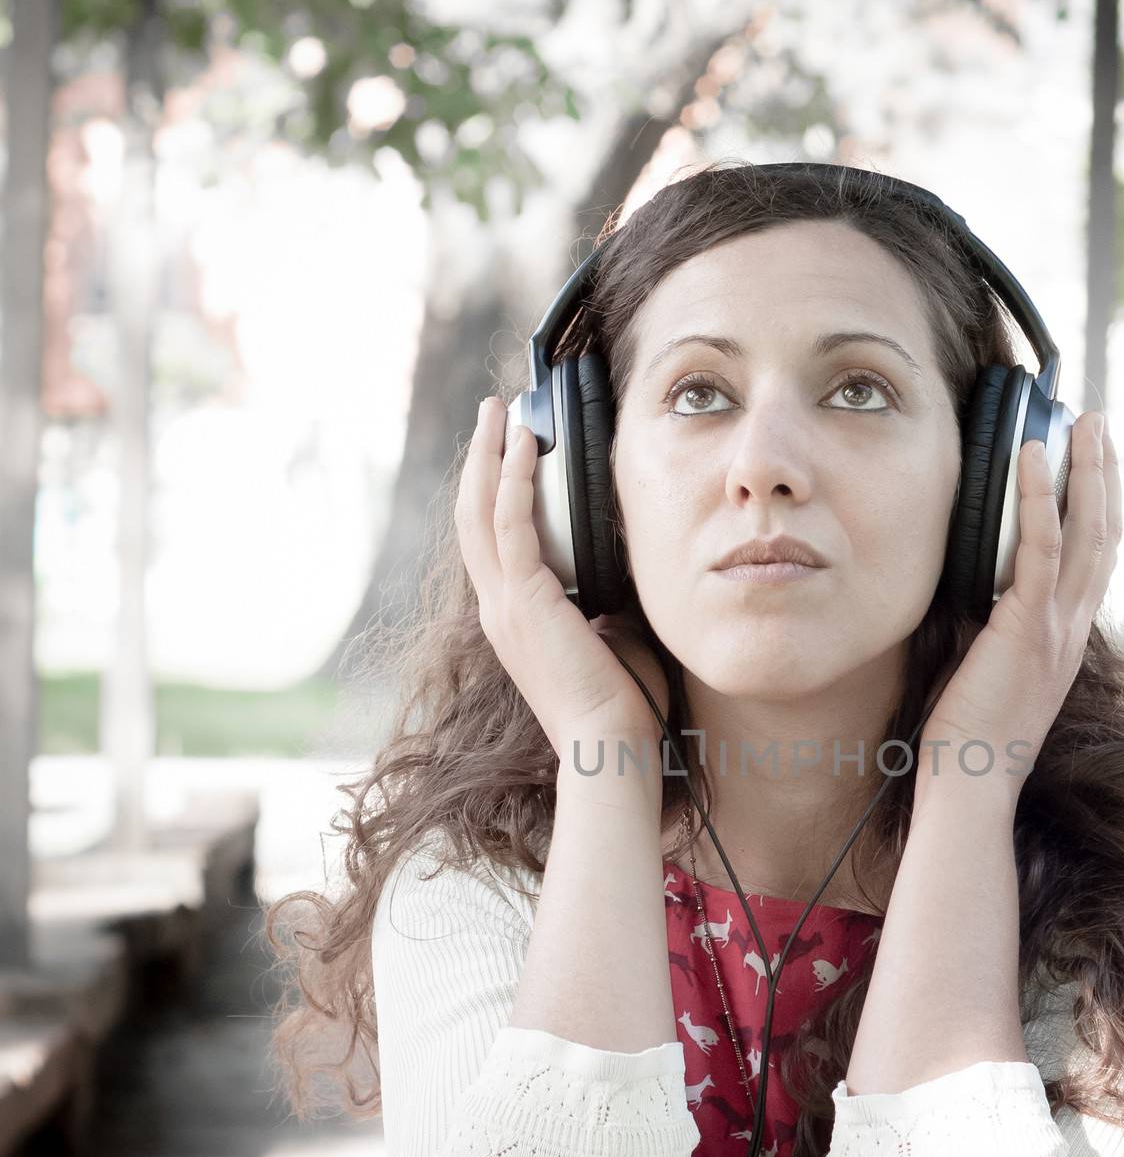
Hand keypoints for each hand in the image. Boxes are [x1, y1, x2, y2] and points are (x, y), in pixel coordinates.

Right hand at [456, 396, 670, 758]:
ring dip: (487, 454)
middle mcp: (497, 607)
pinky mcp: (524, 599)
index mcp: (513, 618)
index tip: (503, 452)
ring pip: (479, 511)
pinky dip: (511, 478)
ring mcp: (504, 604)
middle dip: (479, 459)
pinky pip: (509, 522)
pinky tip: (521, 443)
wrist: (611, 744)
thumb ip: (602, 600)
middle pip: (471, 516)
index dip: (490, 492)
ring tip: (497, 411)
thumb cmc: (620, 704)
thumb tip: (620, 568)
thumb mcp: (608, 637)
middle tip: (490, 413)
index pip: (490, 542)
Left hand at [916, 411, 1120, 800]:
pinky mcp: (1029, 627)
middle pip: (1106, 535)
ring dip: (1088, 470)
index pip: (1094, 563)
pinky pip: (1042, 549)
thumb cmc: (967, 742)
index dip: (1099, 509)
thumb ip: (993, 631)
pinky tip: (1034, 458)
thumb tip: (972, 593)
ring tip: (1084, 421)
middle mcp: (1073, 630)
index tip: (1093, 467)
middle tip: (1099, 424)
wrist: (971, 786)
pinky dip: (1041, 498)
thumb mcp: (988, 674)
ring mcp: (1057, 628)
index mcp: (1065, 642)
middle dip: (1106, 474)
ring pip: (1088, 532)